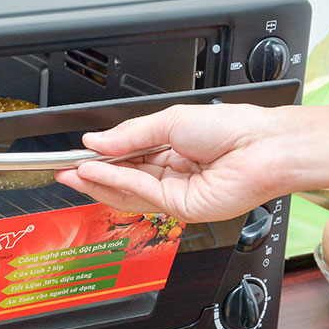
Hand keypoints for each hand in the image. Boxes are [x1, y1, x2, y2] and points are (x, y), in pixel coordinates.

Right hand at [54, 103, 290, 222]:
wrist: (263, 146)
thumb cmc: (233, 128)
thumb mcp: (171, 120)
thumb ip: (131, 134)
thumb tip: (98, 140)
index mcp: (173, 150)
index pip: (128, 158)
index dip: (101, 157)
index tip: (77, 154)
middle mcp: (173, 175)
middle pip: (124, 178)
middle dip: (92, 173)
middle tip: (65, 167)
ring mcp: (177, 194)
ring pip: (128, 191)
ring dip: (97, 181)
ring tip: (73, 171)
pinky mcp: (181, 209)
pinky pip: (140, 194)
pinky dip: (115, 182)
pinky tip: (97, 171)